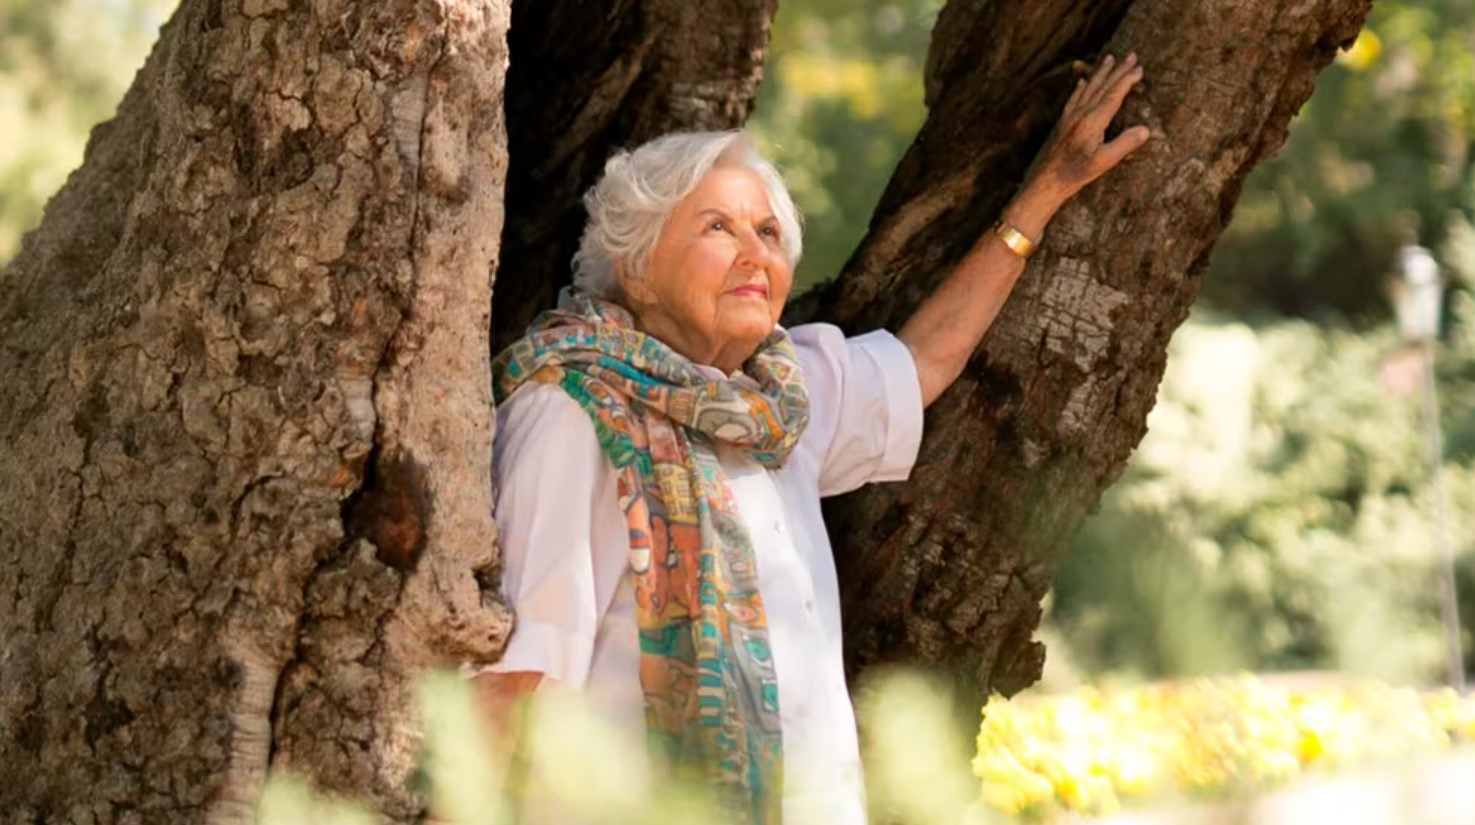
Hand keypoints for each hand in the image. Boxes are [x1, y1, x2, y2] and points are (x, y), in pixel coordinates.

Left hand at [1026, 52, 1150, 208]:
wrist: (1044, 181)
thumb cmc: (1074, 174)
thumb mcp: (1103, 163)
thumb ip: (1124, 144)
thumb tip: (1146, 129)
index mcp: (1092, 122)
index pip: (1114, 95)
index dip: (1127, 81)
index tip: (1140, 69)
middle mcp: (1080, 114)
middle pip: (1102, 86)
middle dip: (1118, 70)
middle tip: (1132, 55)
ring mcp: (1069, 117)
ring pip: (1088, 88)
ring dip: (1100, 72)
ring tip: (1109, 58)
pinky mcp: (1062, 123)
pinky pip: (1074, 98)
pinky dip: (1081, 86)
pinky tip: (1083, 81)